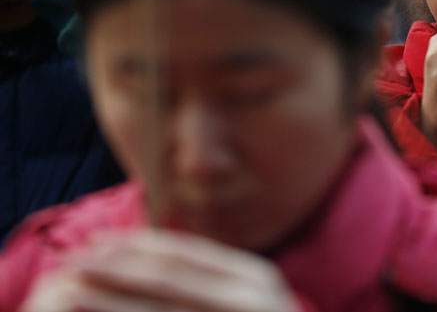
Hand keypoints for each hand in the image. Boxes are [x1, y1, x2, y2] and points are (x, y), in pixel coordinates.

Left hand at [22, 229, 301, 311]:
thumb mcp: (245, 300)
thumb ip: (209, 280)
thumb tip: (146, 253)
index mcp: (253, 276)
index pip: (186, 253)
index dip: (138, 244)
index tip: (96, 240)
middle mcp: (252, 296)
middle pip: (172, 276)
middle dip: (118, 266)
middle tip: (74, 258)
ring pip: (166, 310)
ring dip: (115, 301)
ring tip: (74, 290)